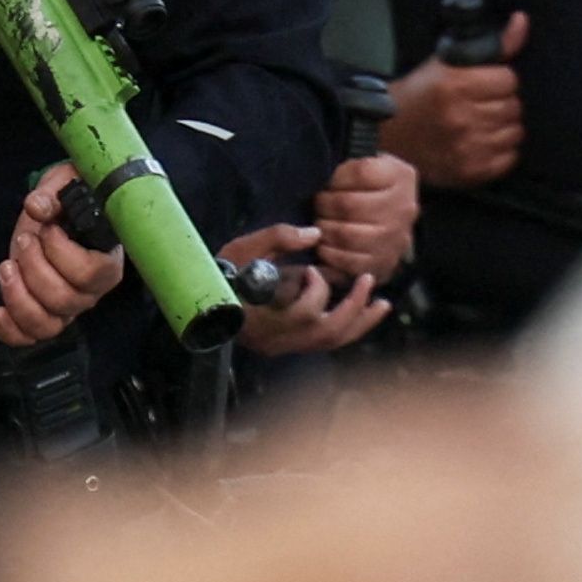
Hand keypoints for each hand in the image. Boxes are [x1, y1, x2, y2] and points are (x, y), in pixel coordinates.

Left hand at [0, 162, 129, 347]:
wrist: (54, 215)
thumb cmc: (66, 199)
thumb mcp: (62, 183)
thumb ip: (53, 192)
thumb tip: (37, 207)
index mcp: (106, 260)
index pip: (91, 273)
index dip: (62, 253)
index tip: (47, 229)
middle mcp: (90, 291)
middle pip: (63, 299)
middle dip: (33, 267)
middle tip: (24, 239)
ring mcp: (67, 308)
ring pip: (46, 324)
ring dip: (18, 296)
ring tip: (7, 266)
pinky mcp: (43, 315)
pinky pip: (29, 337)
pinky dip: (9, 330)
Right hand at [225, 222, 393, 357]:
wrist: (200, 303)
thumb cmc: (218, 275)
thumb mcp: (242, 248)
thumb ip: (278, 238)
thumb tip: (316, 234)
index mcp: (261, 320)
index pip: (303, 314)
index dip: (316, 291)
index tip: (312, 269)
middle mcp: (275, 340)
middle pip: (327, 332)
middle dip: (354, 307)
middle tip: (369, 281)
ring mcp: (281, 348)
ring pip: (331, 342)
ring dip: (360, 322)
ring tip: (381, 304)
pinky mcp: (287, 348)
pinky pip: (325, 343)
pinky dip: (348, 328)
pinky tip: (362, 313)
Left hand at [308, 148, 417, 287]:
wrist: (392, 217)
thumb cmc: (368, 185)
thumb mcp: (364, 163)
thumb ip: (346, 164)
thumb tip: (317, 173)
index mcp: (400, 176)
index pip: (361, 172)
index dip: (335, 177)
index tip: (327, 181)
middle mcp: (404, 207)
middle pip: (349, 205)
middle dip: (323, 205)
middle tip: (316, 205)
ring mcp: (397, 237)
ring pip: (347, 235)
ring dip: (324, 230)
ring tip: (318, 224)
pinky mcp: (386, 262)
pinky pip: (351, 263)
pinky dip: (330, 255)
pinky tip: (324, 246)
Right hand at [381, 12, 525, 185]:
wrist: (385, 135)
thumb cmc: (417, 95)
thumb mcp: (447, 62)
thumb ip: (493, 45)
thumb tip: (522, 21)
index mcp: (455, 85)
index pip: (509, 80)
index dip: (497, 81)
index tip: (480, 85)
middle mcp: (462, 117)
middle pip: (513, 107)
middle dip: (499, 104)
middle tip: (477, 106)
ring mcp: (467, 147)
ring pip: (514, 132)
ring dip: (501, 128)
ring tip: (478, 125)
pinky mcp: (470, 171)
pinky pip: (509, 158)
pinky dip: (499, 152)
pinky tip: (479, 144)